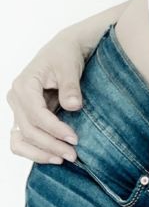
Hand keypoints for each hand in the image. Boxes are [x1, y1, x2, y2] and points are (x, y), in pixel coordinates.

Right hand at [6, 29, 88, 164]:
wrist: (64, 48)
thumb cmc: (66, 54)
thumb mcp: (70, 66)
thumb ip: (70, 86)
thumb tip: (72, 106)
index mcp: (24, 85)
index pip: (36, 115)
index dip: (55, 129)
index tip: (74, 138)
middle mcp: (16, 98)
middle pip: (29, 130)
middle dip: (51, 145)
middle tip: (73, 154)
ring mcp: (18, 108)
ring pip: (21, 139)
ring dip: (41, 152)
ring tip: (63, 158)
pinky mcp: (24, 116)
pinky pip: (23, 139)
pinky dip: (35, 150)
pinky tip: (53, 155)